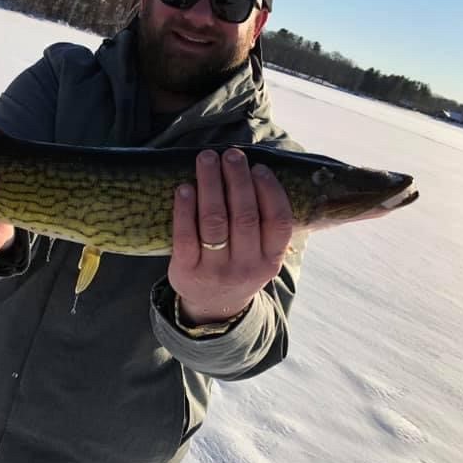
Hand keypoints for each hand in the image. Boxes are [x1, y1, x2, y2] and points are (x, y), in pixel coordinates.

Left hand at [168, 148, 292, 325]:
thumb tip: (255, 170)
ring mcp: (215, 271)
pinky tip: (185, 187)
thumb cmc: (239, 266)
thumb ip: (265, 224)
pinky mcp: (186, 271)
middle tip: (231, 154)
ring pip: (214, 221)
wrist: (213, 308)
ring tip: (206, 159)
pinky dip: (184, 209)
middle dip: (237, 180)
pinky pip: (185, 235)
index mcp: (270, 260)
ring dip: (210, 185)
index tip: (258, 167)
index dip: (269, 191)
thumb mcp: (262, 256)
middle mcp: (245, 267)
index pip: (278, 222)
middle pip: (244, 216)